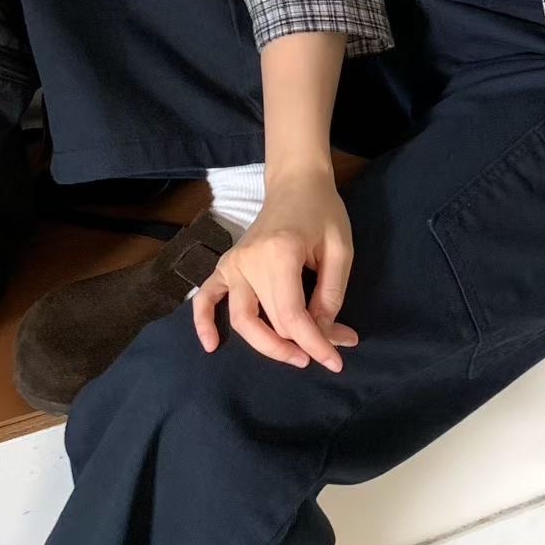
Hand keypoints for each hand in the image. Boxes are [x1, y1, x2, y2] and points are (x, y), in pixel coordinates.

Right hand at [192, 167, 359, 368]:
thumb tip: (325, 334)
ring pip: (242, 319)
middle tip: (329, 354)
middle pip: (271, 321)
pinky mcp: (225, 265)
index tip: (336, 361)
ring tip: (294, 357)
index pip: (293, 315)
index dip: (316, 344)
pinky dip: (204, 322)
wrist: (297, 183)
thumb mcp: (341, 250)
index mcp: (280, 254)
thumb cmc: (323, 212)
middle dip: (302, 344)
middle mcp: (250, 261)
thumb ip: (331, 294)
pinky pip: (206, 298)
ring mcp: (233, 263)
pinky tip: (212, 345)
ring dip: (266, 346)